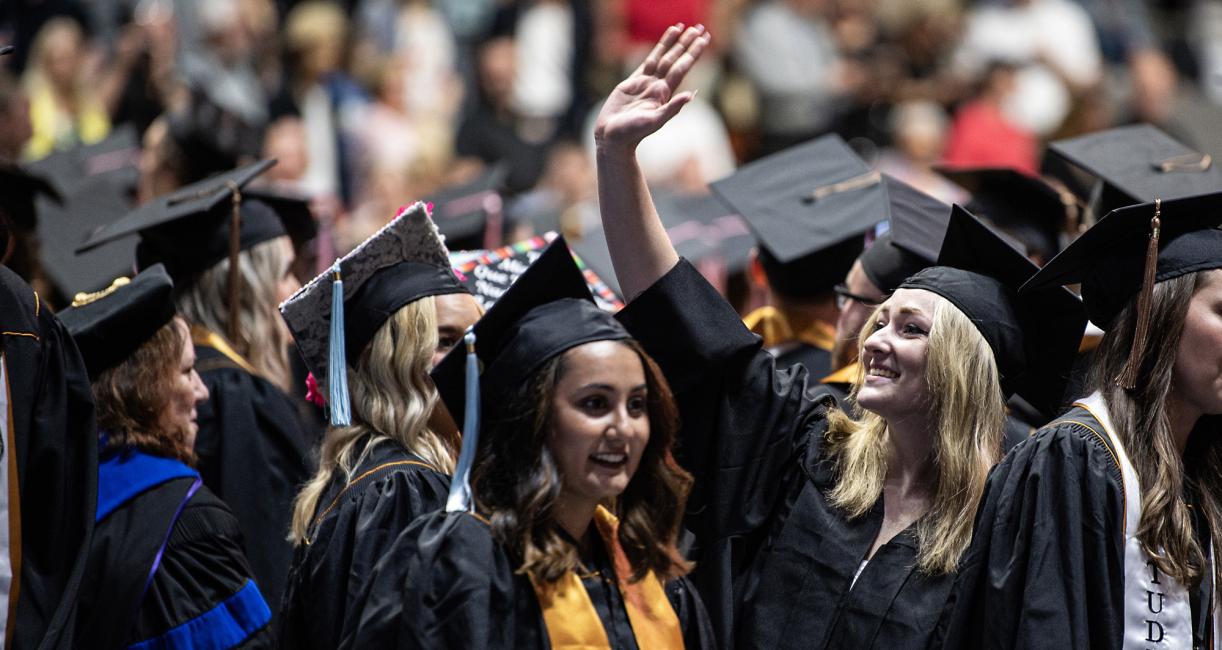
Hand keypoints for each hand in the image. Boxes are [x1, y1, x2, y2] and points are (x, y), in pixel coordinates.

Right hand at [594, 24, 710, 150]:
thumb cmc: (632, 133)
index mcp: (665, 93)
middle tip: (700, 28)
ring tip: (682, 27)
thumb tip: (691, 95)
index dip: (693, 52)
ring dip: (673, 43)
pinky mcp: (634, 82)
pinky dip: (657, 49)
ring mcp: (647, 82)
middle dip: (688, 44)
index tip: (704, 39)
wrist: (612, 136)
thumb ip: (672, 107)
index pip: (683, 67)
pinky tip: (664, 41)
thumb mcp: (654, 121)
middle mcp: (659, 86)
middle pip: (676, 59)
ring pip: (663, 57)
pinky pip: (649, 61)